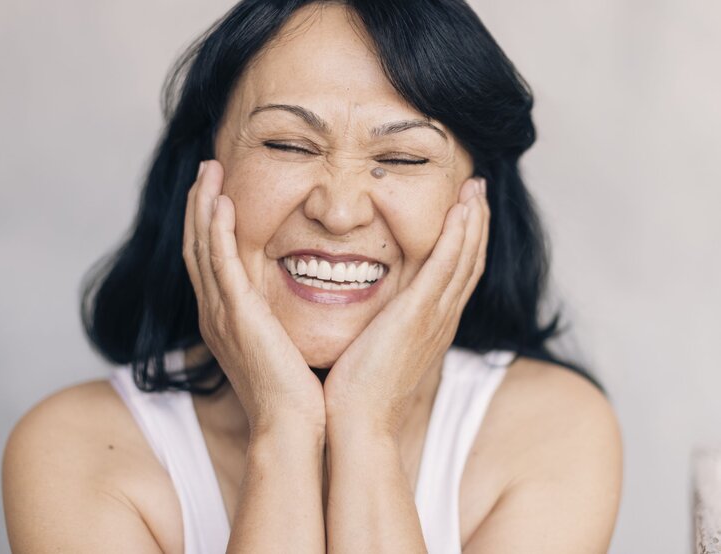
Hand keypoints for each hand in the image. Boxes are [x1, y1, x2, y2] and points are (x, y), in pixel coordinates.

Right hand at [183, 160, 325, 436]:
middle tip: (206, 169)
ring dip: (204, 206)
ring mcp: (221, 314)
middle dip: (199, 205)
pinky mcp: (237, 315)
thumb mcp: (279, 347)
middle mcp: (214, 313)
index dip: (208, 224)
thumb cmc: (293, 391)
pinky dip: (217, 231)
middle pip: (197, 247)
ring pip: (203, 247)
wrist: (292, 425)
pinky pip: (221, 263)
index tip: (218, 192)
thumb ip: (276, 321)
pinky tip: (222, 202)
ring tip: (209, 170)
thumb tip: (291, 305)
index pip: (209, 261)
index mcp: (224, 319)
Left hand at [323, 177, 489, 435]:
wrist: (358, 423)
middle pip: (470, 261)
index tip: (464, 210)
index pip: (457, 274)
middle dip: (476, 222)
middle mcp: (441, 319)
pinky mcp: (420, 315)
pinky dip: (458, 236)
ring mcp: (435, 317)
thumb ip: (380, 325)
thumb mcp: (375, 349)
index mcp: (432, 325)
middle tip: (478, 188)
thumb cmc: (357, 391)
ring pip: (465, 258)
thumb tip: (370, 311)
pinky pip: (447, 266)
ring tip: (476, 188)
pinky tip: (461, 209)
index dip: (464, 241)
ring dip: (473, 220)